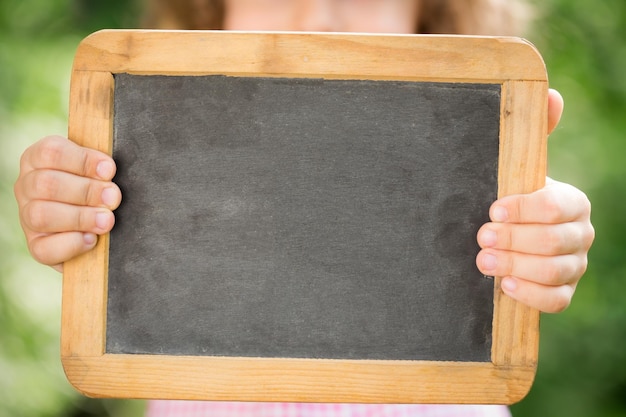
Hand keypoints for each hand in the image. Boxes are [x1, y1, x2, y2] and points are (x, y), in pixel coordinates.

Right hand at [14, 135, 121, 271]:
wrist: (93, 228)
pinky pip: (44, 248)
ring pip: (41, 215)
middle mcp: (26, 186)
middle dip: (86, 191)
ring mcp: (27, 217)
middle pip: (46, 183)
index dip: (83, 160)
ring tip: (106, 220)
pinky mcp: (35, 245)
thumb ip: (100, 170)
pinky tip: (92, 239)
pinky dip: (72, 244)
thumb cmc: (97, 189)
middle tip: (113, 198)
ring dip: (80, 218)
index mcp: (38, 159)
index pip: (50, 151)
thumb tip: (108, 172)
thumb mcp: (96, 171)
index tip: (110, 170)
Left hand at [475, 89, 594, 312]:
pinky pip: (556, 301)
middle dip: (515, 240)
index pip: (558, 206)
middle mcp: (580, 235)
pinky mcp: (562, 292)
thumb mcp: (518, 167)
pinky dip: (532, 295)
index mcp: (572, 202)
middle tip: (481, 237)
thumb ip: (533, 134)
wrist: (506, 235)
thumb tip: (552, 95)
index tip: (492, 209)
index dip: (525, 209)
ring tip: (483, 261)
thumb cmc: (510, 198)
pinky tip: (505, 286)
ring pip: (556, 271)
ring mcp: (573, 266)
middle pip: (555, 242)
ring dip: (516, 266)